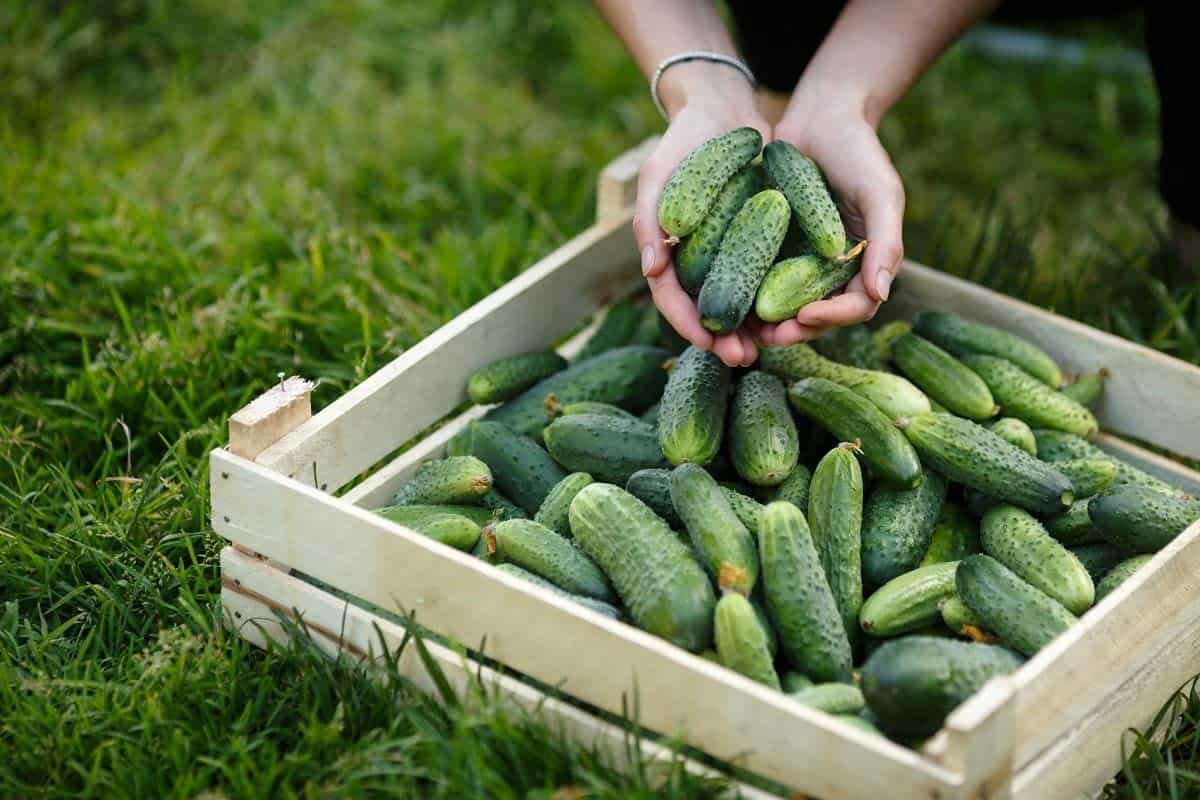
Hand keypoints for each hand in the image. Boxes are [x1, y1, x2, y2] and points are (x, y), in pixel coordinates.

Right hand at [636, 63, 770, 366]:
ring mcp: (729, 252)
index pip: (672, 299)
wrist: (722, 108)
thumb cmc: (682, 141)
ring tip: (772, 346)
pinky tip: (795, 313)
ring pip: (740, 300)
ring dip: (753, 328)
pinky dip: (776, 296)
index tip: (708, 343)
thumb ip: (650, 221)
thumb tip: (651, 272)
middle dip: (725, 338)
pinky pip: (767, 274)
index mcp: (667, 253)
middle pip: (708, 310)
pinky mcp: (759, 239)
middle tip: (745, 358)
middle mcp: (698, 260)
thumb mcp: (658, 175)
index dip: (688, 325)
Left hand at [760, 82, 904, 347]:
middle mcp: (831, 269)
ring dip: (766, 323)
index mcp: (863, 264)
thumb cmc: (859, 151)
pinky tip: (723, 299)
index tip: (806, 316)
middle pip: (816, 315)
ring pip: (783, 304)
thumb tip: (881, 294)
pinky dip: (744, 292)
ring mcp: (798, 259)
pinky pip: (757, 276)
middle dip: (795, 330)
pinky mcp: (768, 246)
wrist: (820, 116)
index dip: (833, 318)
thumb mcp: (880, 192)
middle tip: (769, 337)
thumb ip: (886, 242)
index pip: (854, 306)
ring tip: (745, 331)